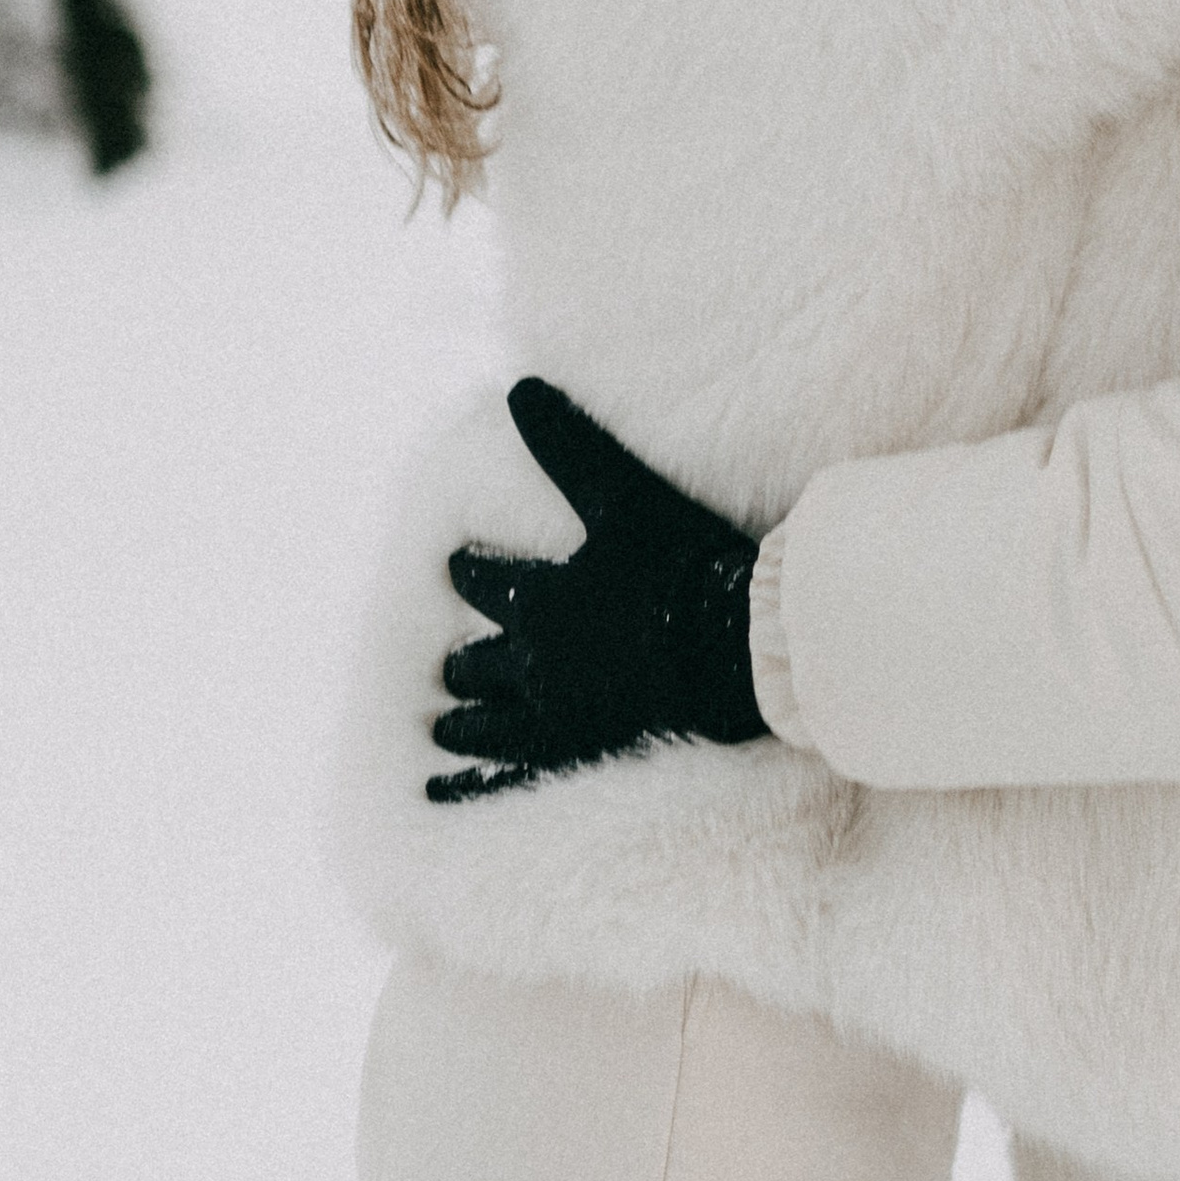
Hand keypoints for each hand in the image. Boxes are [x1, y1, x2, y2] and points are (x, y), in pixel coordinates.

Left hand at [426, 381, 764, 800]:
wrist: (738, 651)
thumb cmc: (684, 568)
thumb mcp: (624, 495)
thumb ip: (570, 445)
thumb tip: (519, 384)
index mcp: (541, 597)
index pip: (486, 580)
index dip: (469, 571)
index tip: (453, 566)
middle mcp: (534, 660)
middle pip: (478, 660)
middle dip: (463, 658)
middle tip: (450, 663)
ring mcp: (554, 717)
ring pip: (484, 721)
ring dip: (460, 719)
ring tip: (445, 727)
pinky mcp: (579, 757)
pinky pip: (504, 779)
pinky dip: (466, 788)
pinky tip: (441, 796)